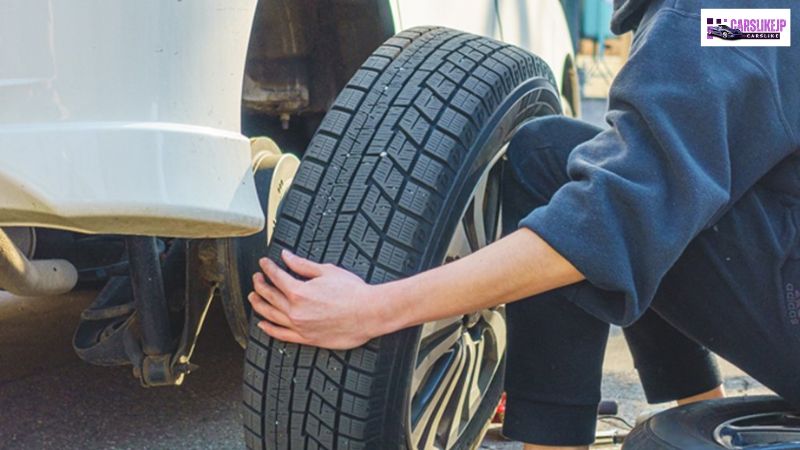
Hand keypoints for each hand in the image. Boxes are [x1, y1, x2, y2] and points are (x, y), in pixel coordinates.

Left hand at [248, 249, 385, 349]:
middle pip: (270, 296)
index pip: (276, 277)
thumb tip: (287, 256)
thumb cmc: (353, 292)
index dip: (268, 268)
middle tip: (256, 278)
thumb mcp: (327, 271)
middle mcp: (295, 311)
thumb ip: (303, 265)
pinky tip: (263, 324)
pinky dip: (270, 329)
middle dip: (260, 284)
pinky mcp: (308, 338)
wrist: (369, 313)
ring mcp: (300, 326)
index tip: (264, 263)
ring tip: (254, 297)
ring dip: (259, 305)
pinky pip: (282, 335)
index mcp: (299, 292)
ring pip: (271, 315)